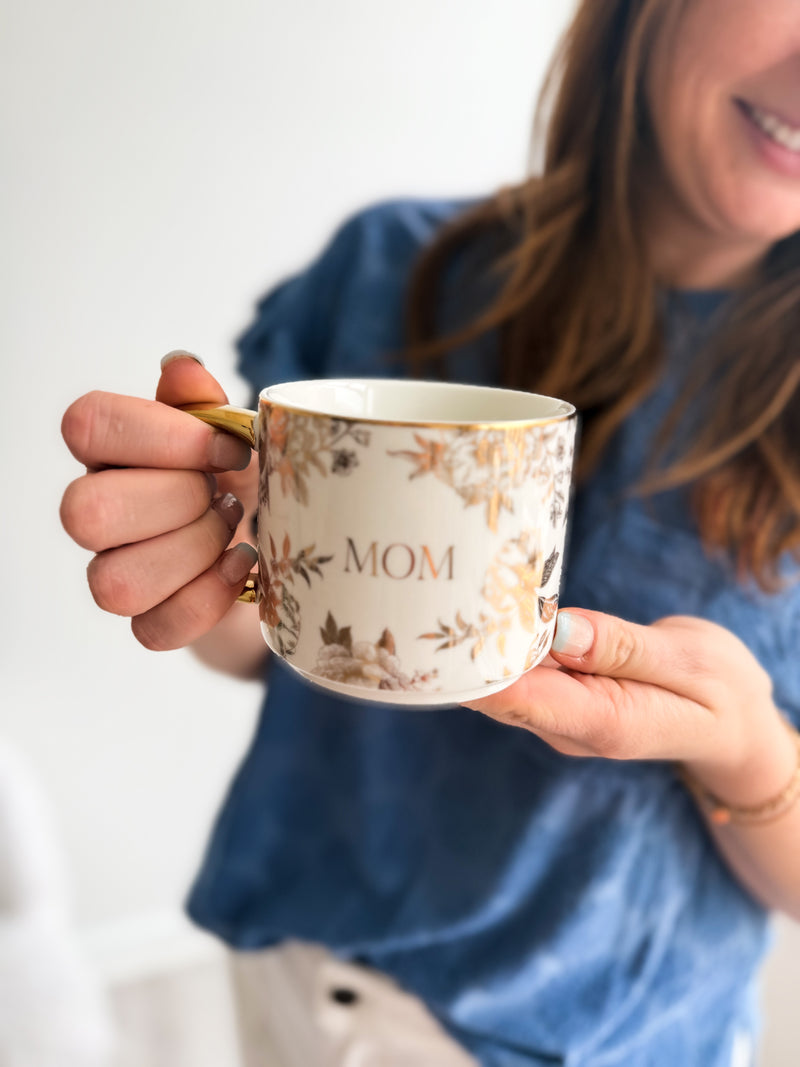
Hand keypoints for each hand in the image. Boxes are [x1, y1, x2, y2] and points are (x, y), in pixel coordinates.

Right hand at [60, 354, 258, 650]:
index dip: (163, 436)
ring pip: (114, 582)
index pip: (87, 424)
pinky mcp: (147, 620)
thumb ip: (203, 402)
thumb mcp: (233, 433)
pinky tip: (239, 571)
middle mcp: (97, 509)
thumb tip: (183, 367)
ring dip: (192, 554)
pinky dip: (208, 600)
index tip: (229, 448)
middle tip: (225, 497)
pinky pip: (154, 629)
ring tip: (232, 532)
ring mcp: (114, 570)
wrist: (274, 547)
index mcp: (110, 450)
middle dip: (178, 502)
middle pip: (86, 512)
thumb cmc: (240, 481)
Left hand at [465, 609, 793, 803]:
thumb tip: (561, 629)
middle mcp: (569, 728)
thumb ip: (623, 647)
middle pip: (500, 689)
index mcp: (603, 723)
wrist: (733, 725)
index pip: (520, 699)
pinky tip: (493, 605)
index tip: (445, 628)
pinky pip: (523, 671)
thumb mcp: (689, 663)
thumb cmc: (719, 690)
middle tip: (440, 588)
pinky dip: (508, 641)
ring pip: (505, 679)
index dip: (476, 666)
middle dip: (469, 647)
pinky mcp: (560, 699)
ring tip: (458, 587)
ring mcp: (560, 717)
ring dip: (484, 640)